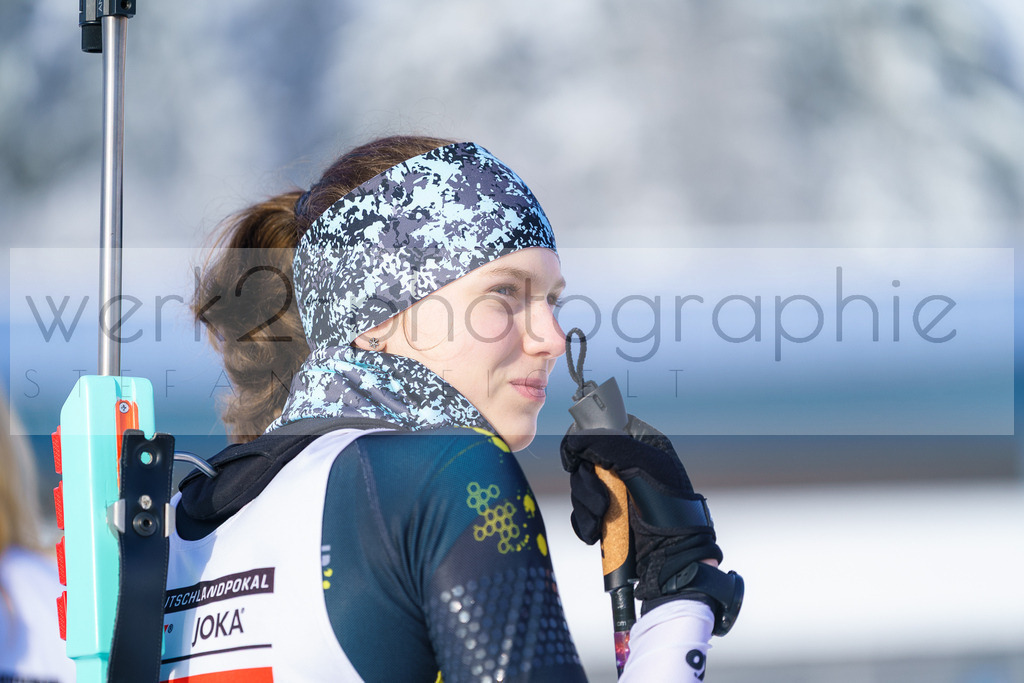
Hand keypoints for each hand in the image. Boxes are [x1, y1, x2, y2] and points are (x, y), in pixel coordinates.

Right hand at [561, 417, 730, 616]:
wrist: (673, 555)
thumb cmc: (670, 507)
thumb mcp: (641, 464)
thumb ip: (607, 443)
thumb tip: (575, 438)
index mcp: (640, 443)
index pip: (600, 429)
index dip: (581, 442)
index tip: (574, 459)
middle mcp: (626, 463)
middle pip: (584, 460)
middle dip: (587, 485)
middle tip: (601, 502)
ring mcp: (617, 490)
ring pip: (581, 486)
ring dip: (586, 506)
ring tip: (601, 520)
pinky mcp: (608, 513)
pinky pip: (582, 510)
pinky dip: (585, 522)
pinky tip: (596, 532)